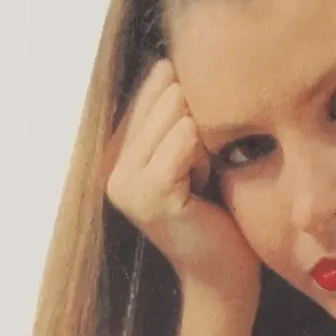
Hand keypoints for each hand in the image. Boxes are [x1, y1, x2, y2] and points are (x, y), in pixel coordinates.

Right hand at [104, 60, 260, 304]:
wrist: (223, 274)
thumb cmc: (218, 212)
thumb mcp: (192, 154)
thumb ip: (175, 113)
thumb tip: (172, 60)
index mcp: (118, 153)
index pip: (153, 85)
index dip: (190, 104)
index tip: (198, 148)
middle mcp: (112, 166)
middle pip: (165, 92)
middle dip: (198, 117)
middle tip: (204, 165)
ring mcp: (127, 181)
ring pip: (176, 110)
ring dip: (205, 137)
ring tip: (204, 176)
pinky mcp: (151, 194)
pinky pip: (185, 137)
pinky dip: (205, 152)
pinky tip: (205, 183)